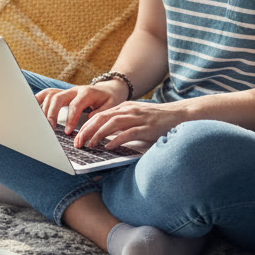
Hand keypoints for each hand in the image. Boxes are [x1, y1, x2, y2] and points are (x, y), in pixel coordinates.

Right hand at [35, 84, 123, 133]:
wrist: (110, 87)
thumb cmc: (110, 98)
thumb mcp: (112, 105)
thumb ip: (101, 113)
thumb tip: (89, 120)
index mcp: (87, 93)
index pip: (75, 105)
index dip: (70, 118)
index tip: (68, 132)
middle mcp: (74, 90)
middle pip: (58, 98)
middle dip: (52, 113)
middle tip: (50, 128)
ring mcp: (67, 90)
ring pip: (50, 95)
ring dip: (44, 109)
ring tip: (43, 124)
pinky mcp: (62, 92)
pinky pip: (47, 94)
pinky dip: (38, 100)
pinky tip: (33, 110)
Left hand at [72, 99, 191, 150]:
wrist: (177, 114)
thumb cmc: (155, 119)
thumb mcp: (134, 116)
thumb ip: (121, 123)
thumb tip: (103, 136)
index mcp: (123, 107)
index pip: (99, 115)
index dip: (86, 126)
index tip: (77, 137)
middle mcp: (128, 110)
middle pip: (101, 118)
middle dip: (87, 131)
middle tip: (78, 143)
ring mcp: (137, 118)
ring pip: (112, 124)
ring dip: (98, 135)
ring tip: (90, 145)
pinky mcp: (146, 127)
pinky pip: (128, 133)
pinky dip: (117, 140)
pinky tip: (109, 147)